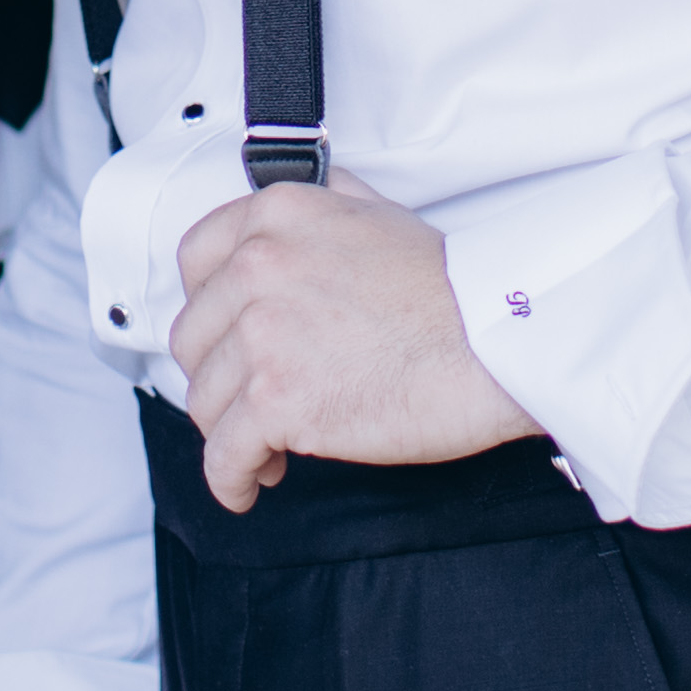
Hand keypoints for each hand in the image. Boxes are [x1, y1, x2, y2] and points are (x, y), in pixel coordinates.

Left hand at [170, 178, 538, 513]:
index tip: (221, 336)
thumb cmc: (454, 287)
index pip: (195, 259)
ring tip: (267, 445)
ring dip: (231, 430)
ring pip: (205, 400)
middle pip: (194, 338)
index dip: (206, 308)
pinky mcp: (277, 402)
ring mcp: (263, 336)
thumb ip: (324, 207)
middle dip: (218, 376)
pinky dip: (231, 478)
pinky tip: (252, 484)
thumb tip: (291, 221)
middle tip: (251, 398)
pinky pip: (224, 454)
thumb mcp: (378, 212)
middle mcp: (258, 268)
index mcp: (277, 217)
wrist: (496, 340)